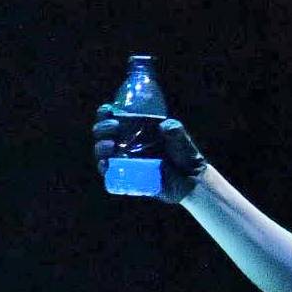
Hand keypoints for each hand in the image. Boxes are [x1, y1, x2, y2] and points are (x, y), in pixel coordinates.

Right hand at [91, 102, 205, 201]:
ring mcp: (124, 161)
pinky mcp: (125, 178)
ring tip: (110, 145)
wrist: (190, 180)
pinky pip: (109, 173)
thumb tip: (164, 126)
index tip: (108, 111)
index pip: (112, 118)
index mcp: (134, 130)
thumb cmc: (184, 155)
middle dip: (102, 128)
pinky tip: (106, 164)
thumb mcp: (181, 138)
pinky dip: (104, 168)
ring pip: (102, 153)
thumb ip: (175, 129)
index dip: (105, 113)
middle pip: (102, 134)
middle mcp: (125, 144)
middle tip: (114, 127)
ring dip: (100, 147)